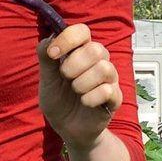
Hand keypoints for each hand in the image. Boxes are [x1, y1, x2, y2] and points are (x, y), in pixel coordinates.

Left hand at [37, 23, 122, 150]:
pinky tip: (85, 103)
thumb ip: (46, 58)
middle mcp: (98, 61)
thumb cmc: (59, 100)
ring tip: (75, 92)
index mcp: (80, 51)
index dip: (68, 39)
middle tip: (64, 77)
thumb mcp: (47, 79)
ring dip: (82, 83)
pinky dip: (91, 98)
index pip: (82, 31)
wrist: (68, 129)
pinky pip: (108, 90)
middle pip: (96, 49)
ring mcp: (109, 79)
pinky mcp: (115, 98)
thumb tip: (48, 38)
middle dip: (74, 64)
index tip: (53, 54)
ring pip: (104, 68)